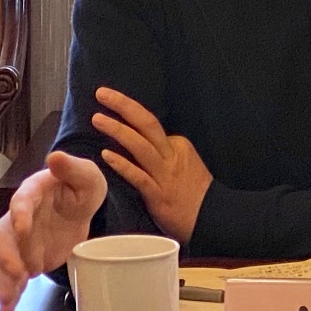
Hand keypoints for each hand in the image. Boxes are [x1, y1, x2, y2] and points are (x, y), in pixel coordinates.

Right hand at [0, 151, 106, 310]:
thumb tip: (56, 156)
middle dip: (5, 255)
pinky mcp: (24, 260)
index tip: (22, 227)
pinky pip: (11, 280)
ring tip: (7, 300)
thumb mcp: (86, 175)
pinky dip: (8, 296)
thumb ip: (72, 168)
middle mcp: (20, 217)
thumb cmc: (80, 187)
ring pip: (0, 261)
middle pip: (3, 235)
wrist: (80, 209)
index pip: (22, 201)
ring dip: (2, 280)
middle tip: (16, 272)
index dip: (20, 213)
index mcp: (34, 192)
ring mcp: (20, 242)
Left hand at [91, 86, 212, 244]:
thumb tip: (139, 145)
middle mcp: (172, 155)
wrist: (213, 218)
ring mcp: (165, 174)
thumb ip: (164, 154)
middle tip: (102, 93)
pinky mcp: (158, 195)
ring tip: (97, 118)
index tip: (110, 104)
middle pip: (147, 123)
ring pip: (140, 146)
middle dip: (124, 106)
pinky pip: (138, 176)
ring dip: (118, 130)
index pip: (151, 125)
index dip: (129, 113)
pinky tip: (106, 155)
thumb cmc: (195, 194)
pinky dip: (122, 164)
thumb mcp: (184, 164)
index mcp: (178, 146)